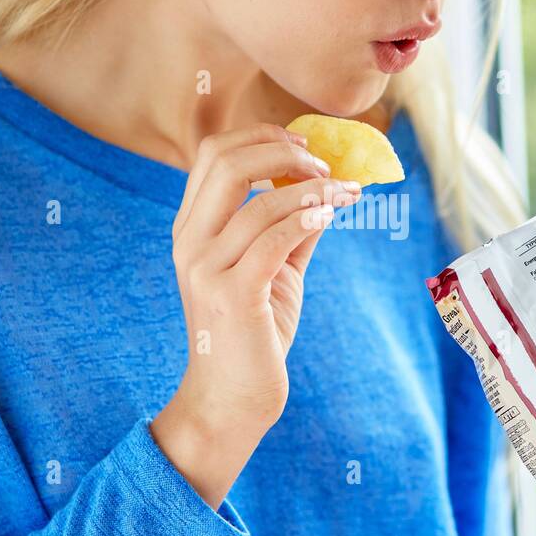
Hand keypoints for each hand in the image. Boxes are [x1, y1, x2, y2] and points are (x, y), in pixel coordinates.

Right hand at [164, 122, 360, 435]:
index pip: (213, 154)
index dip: (260, 136)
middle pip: (228, 162)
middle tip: (325, 164)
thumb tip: (327, 189)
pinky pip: (273, 240)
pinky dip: (307, 219)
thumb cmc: (252, 334)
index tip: (304, 145)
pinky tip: (331, 216)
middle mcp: (190, 242)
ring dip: (312, 189)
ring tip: (345, 192)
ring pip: (259, 202)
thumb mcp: (274, 271)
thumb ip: (291, 228)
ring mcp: (206, 269)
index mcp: (191, 229)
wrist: (232, 399)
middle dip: (284, 151)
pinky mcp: (232, 295)